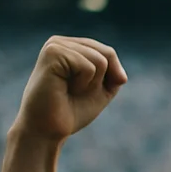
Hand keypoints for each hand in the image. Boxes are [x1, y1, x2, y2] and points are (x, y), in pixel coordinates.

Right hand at [11, 36, 126, 142]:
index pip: (108, 52)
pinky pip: (88, 67)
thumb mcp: (100, 91)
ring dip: (90, 84)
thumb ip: (114, 75)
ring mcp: (55, 45)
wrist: (48, 129)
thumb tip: (123, 76)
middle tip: (76, 92)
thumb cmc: (70, 111)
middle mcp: (60, 42)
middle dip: (100, 81)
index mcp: (70, 46)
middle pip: (106, 54)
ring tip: (69, 90)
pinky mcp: (52, 53)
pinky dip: (82, 84)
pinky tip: (63, 88)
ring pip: (100, 60)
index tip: (86, 92)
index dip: (109, 76)